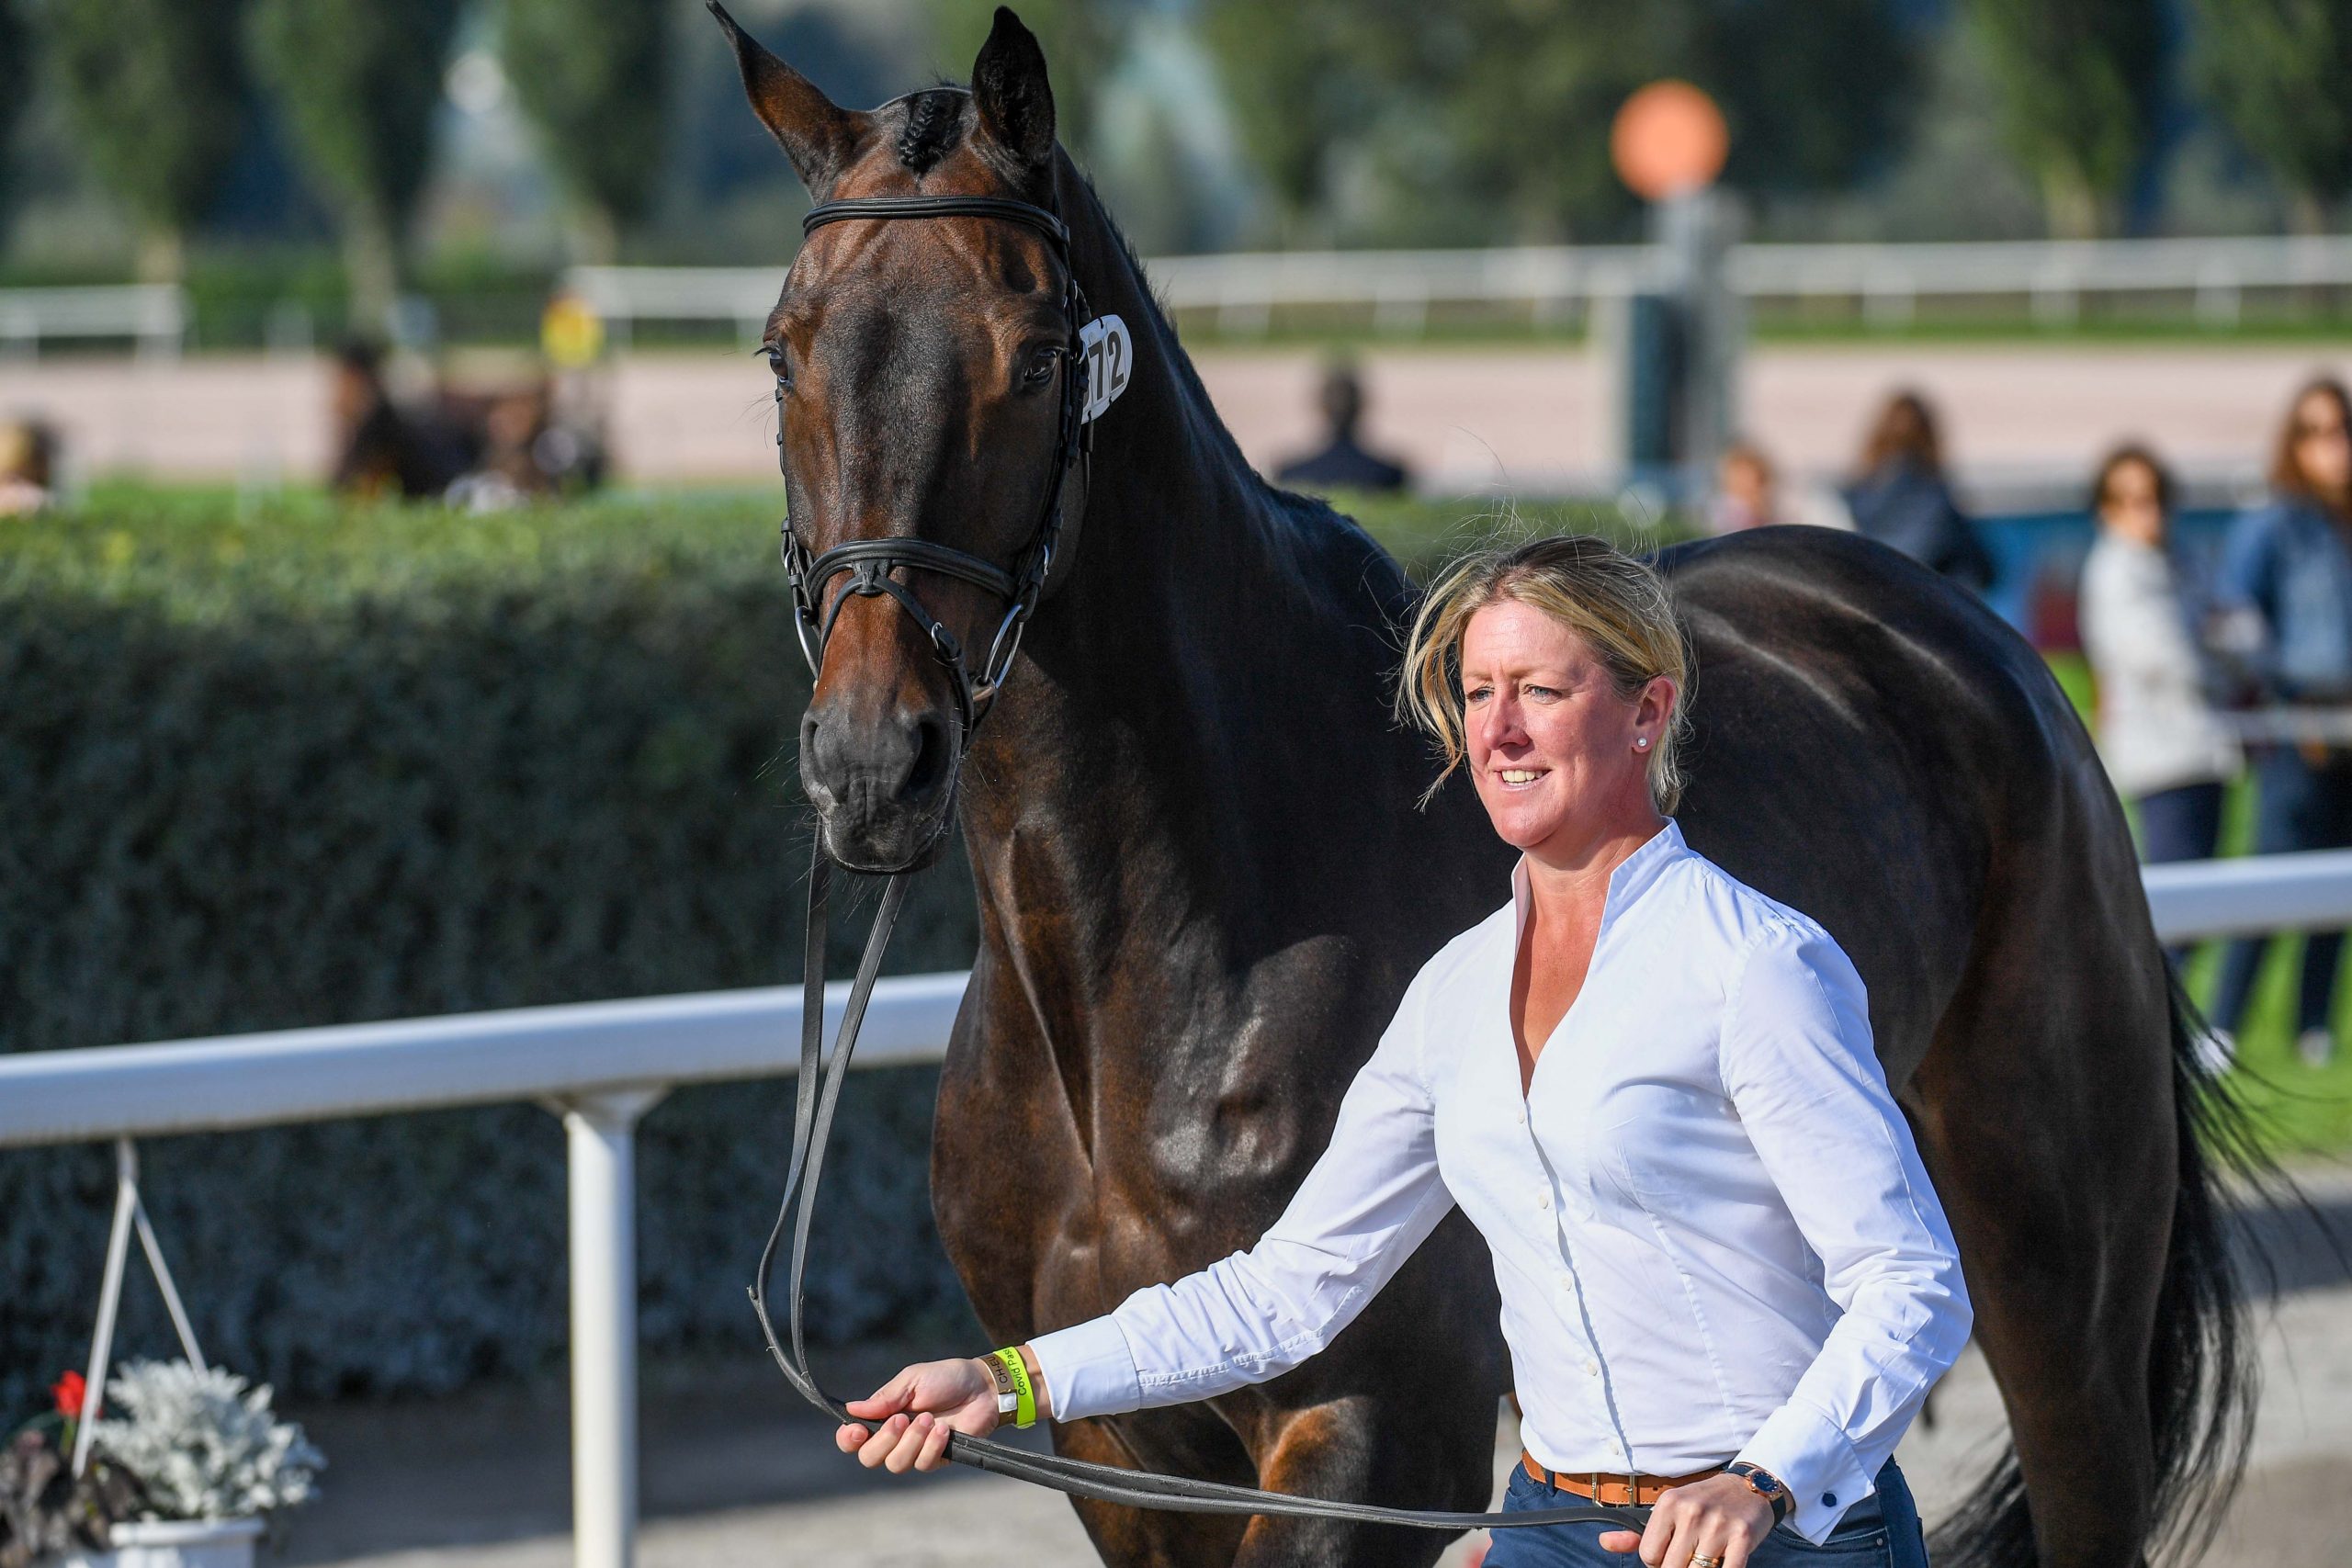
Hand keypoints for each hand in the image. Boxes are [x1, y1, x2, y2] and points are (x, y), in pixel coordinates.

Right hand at [834, 1358, 1003, 1473]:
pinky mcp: (937, 1458)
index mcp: (883, 1416)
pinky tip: (944, 1430)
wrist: (982, 1387)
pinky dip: (932, 1446)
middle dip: (883, 1441)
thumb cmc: (946, 1378)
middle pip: (870, 1458)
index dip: (849, 1440)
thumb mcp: (913, 1380)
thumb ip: (885, 1398)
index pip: (854, 1439)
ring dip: (912, 1441)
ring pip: (897, 1464)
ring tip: (929, 1418)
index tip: (857, 1431)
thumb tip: (851, 1409)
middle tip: (901, 1419)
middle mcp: (895, 1437)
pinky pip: (924, 1464)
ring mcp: (916, 1450)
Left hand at [1596, 1474, 1776, 1567]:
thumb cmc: (1704, 1503)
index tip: (1670, 1554)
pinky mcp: (1743, 1537)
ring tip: (1705, 1558)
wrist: (1748, 1487)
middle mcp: (1691, 1511)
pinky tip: (1721, 1562)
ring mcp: (1718, 1525)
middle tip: (1688, 1559)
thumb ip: (1636, 1532)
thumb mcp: (1669, 1510)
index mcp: (1669, 1504)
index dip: (1658, 1563)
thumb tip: (1604, 1543)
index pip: (1649, 1555)